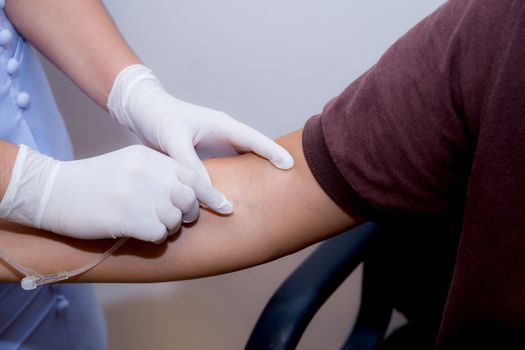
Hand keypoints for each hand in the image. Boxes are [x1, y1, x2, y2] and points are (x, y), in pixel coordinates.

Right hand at [0, 145, 231, 242]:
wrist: (55, 192)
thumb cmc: (95, 181)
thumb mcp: (130, 164)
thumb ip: (160, 172)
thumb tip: (194, 191)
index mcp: (149, 156)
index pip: (193, 175)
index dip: (211, 194)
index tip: (226, 208)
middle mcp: (148, 172)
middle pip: (189, 198)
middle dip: (188, 213)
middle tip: (177, 218)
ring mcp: (138, 194)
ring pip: (175, 218)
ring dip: (168, 227)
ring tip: (148, 222)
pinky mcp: (128, 217)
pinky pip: (159, 234)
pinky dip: (154, 237)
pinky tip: (138, 231)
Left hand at [107, 64, 293, 184]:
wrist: (143, 111)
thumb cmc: (159, 118)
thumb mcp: (174, 140)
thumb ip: (191, 166)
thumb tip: (209, 193)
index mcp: (223, 125)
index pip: (255, 140)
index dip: (273, 152)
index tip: (290, 165)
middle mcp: (224, 135)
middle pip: (255, 152)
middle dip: (271, 165)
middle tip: (289, 183)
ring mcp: (216, 146)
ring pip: (241, 163)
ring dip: (253, 175)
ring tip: (269, 192)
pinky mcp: (206, 156)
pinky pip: (226, 170)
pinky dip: (232, 181)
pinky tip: (234, 195)